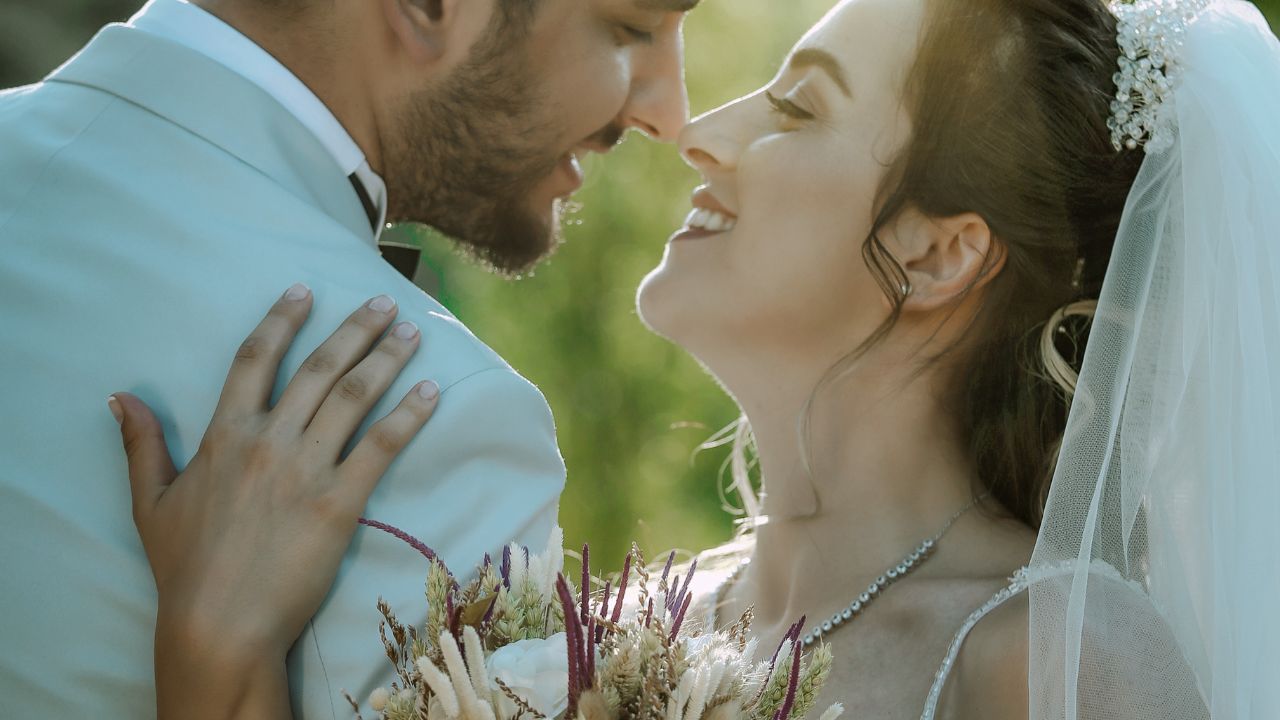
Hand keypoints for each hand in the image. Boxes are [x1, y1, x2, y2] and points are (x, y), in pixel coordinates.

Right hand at [109, 284, 438, 707]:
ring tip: (413, 333)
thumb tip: (121, 396)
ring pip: (354, 396)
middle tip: (384, 302)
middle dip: (355, 329)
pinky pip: (381, 446)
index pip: (255, 359)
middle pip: (318, 368)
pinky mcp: (340, 501)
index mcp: (224, 435)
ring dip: (387, 359)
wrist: (219, 622)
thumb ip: (141, 444)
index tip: (305, 290)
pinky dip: (409, 415)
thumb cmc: (185, 567)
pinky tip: (431, 391)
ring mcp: (306, 468)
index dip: (281, 320)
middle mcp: (269, 440)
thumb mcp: (150, 501)